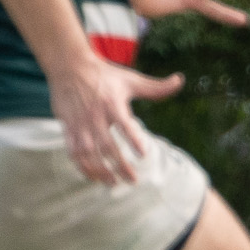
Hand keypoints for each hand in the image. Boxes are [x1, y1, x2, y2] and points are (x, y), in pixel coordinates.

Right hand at [49, 53, 183, 185]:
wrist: (69, 66)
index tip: (144, 154)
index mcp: (113, 103)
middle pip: (107, 146)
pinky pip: (74, 152)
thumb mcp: (131, 79)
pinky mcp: (69, 128)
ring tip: (114, 183)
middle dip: (120, 166)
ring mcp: (80, 124)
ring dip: (101, 171)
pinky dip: (83, 167)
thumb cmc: (104, 74)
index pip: (124, 124)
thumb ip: (156, 87)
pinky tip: (94, 177)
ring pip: (89, 153)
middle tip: (133, 181)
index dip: (133, 139)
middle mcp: (96, 115)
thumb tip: (180, 80)